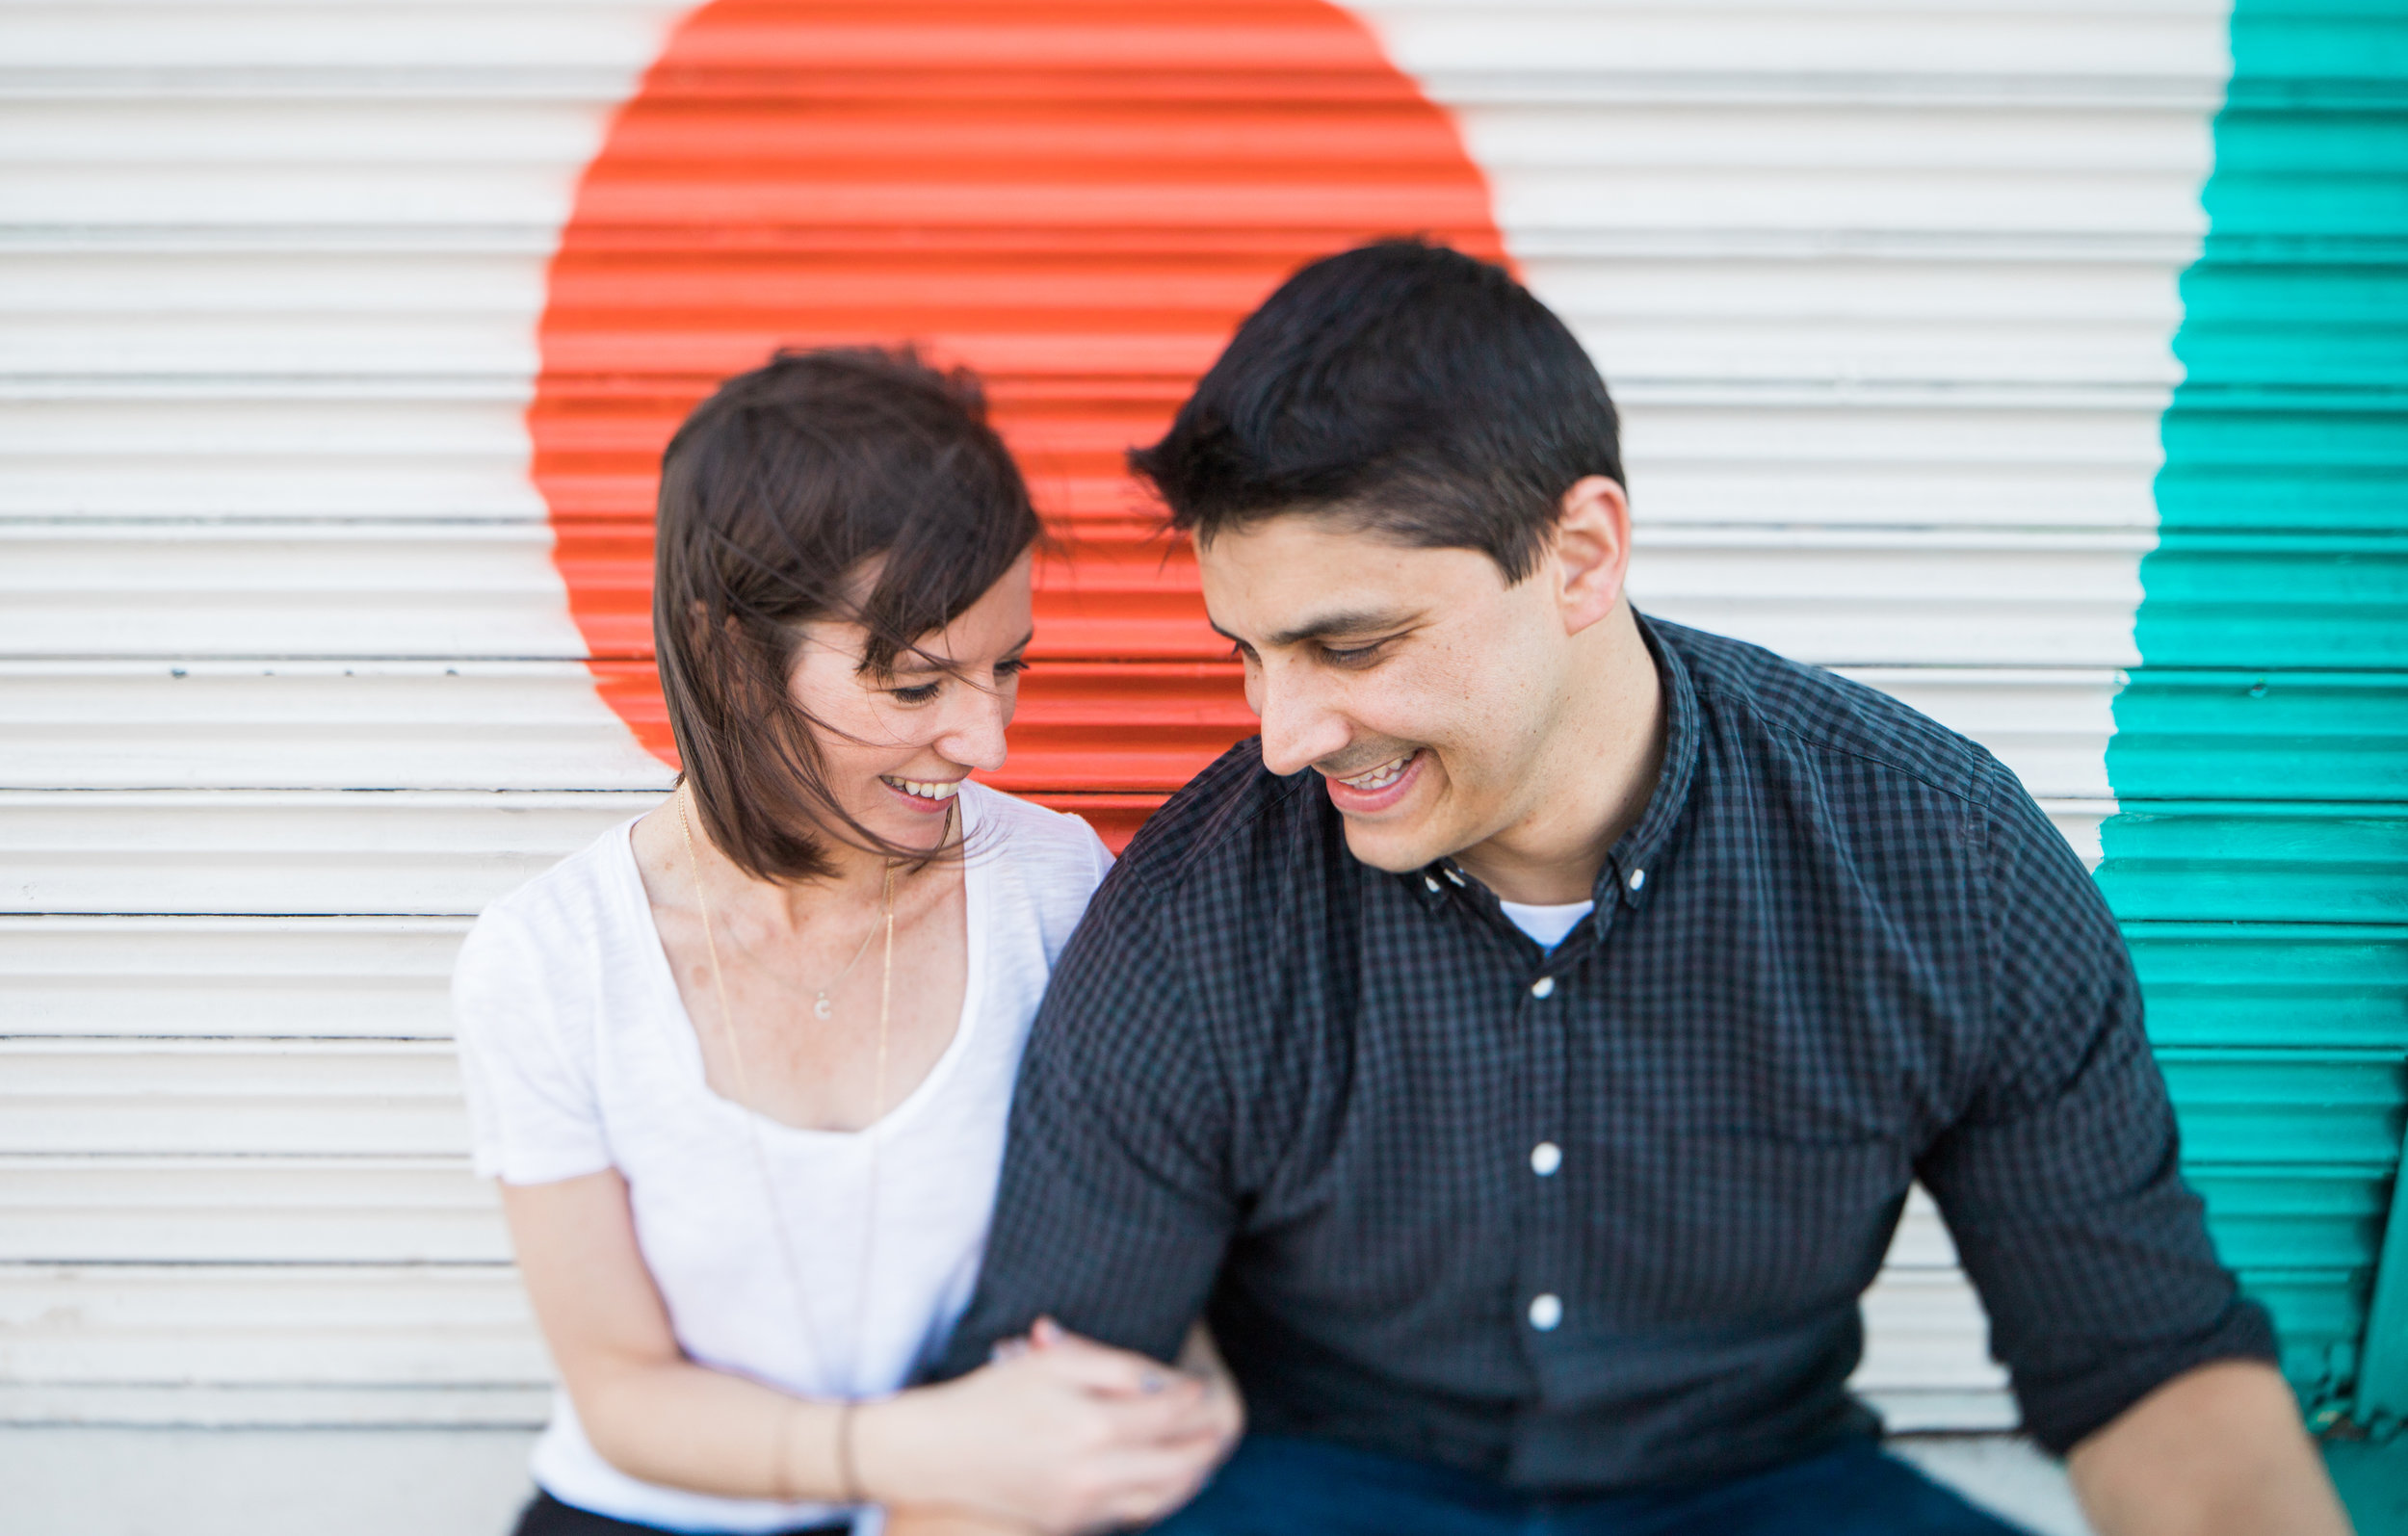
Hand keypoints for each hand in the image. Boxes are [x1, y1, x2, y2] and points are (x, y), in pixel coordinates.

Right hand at [855, 1319, 1237, 1533]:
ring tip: (1201, 1451)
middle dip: (1206, 1440)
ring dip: (1189, 1473)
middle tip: (1219, 1422)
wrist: (939, 1453)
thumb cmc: (995, 1395)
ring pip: (1163, 1495)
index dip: (1192, 1397)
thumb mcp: (1052, 1362)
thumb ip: (1114, 1366)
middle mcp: (1094, 1474)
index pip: (1169, 1414)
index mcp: (1092, 1426)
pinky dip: (1156, 1494)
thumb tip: (1164, 1383)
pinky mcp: (1071, 1524)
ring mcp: (1083, 1506)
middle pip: (1180, 1462)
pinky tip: (1161, 1474)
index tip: (1200, 1384)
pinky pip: (1132, 1512)